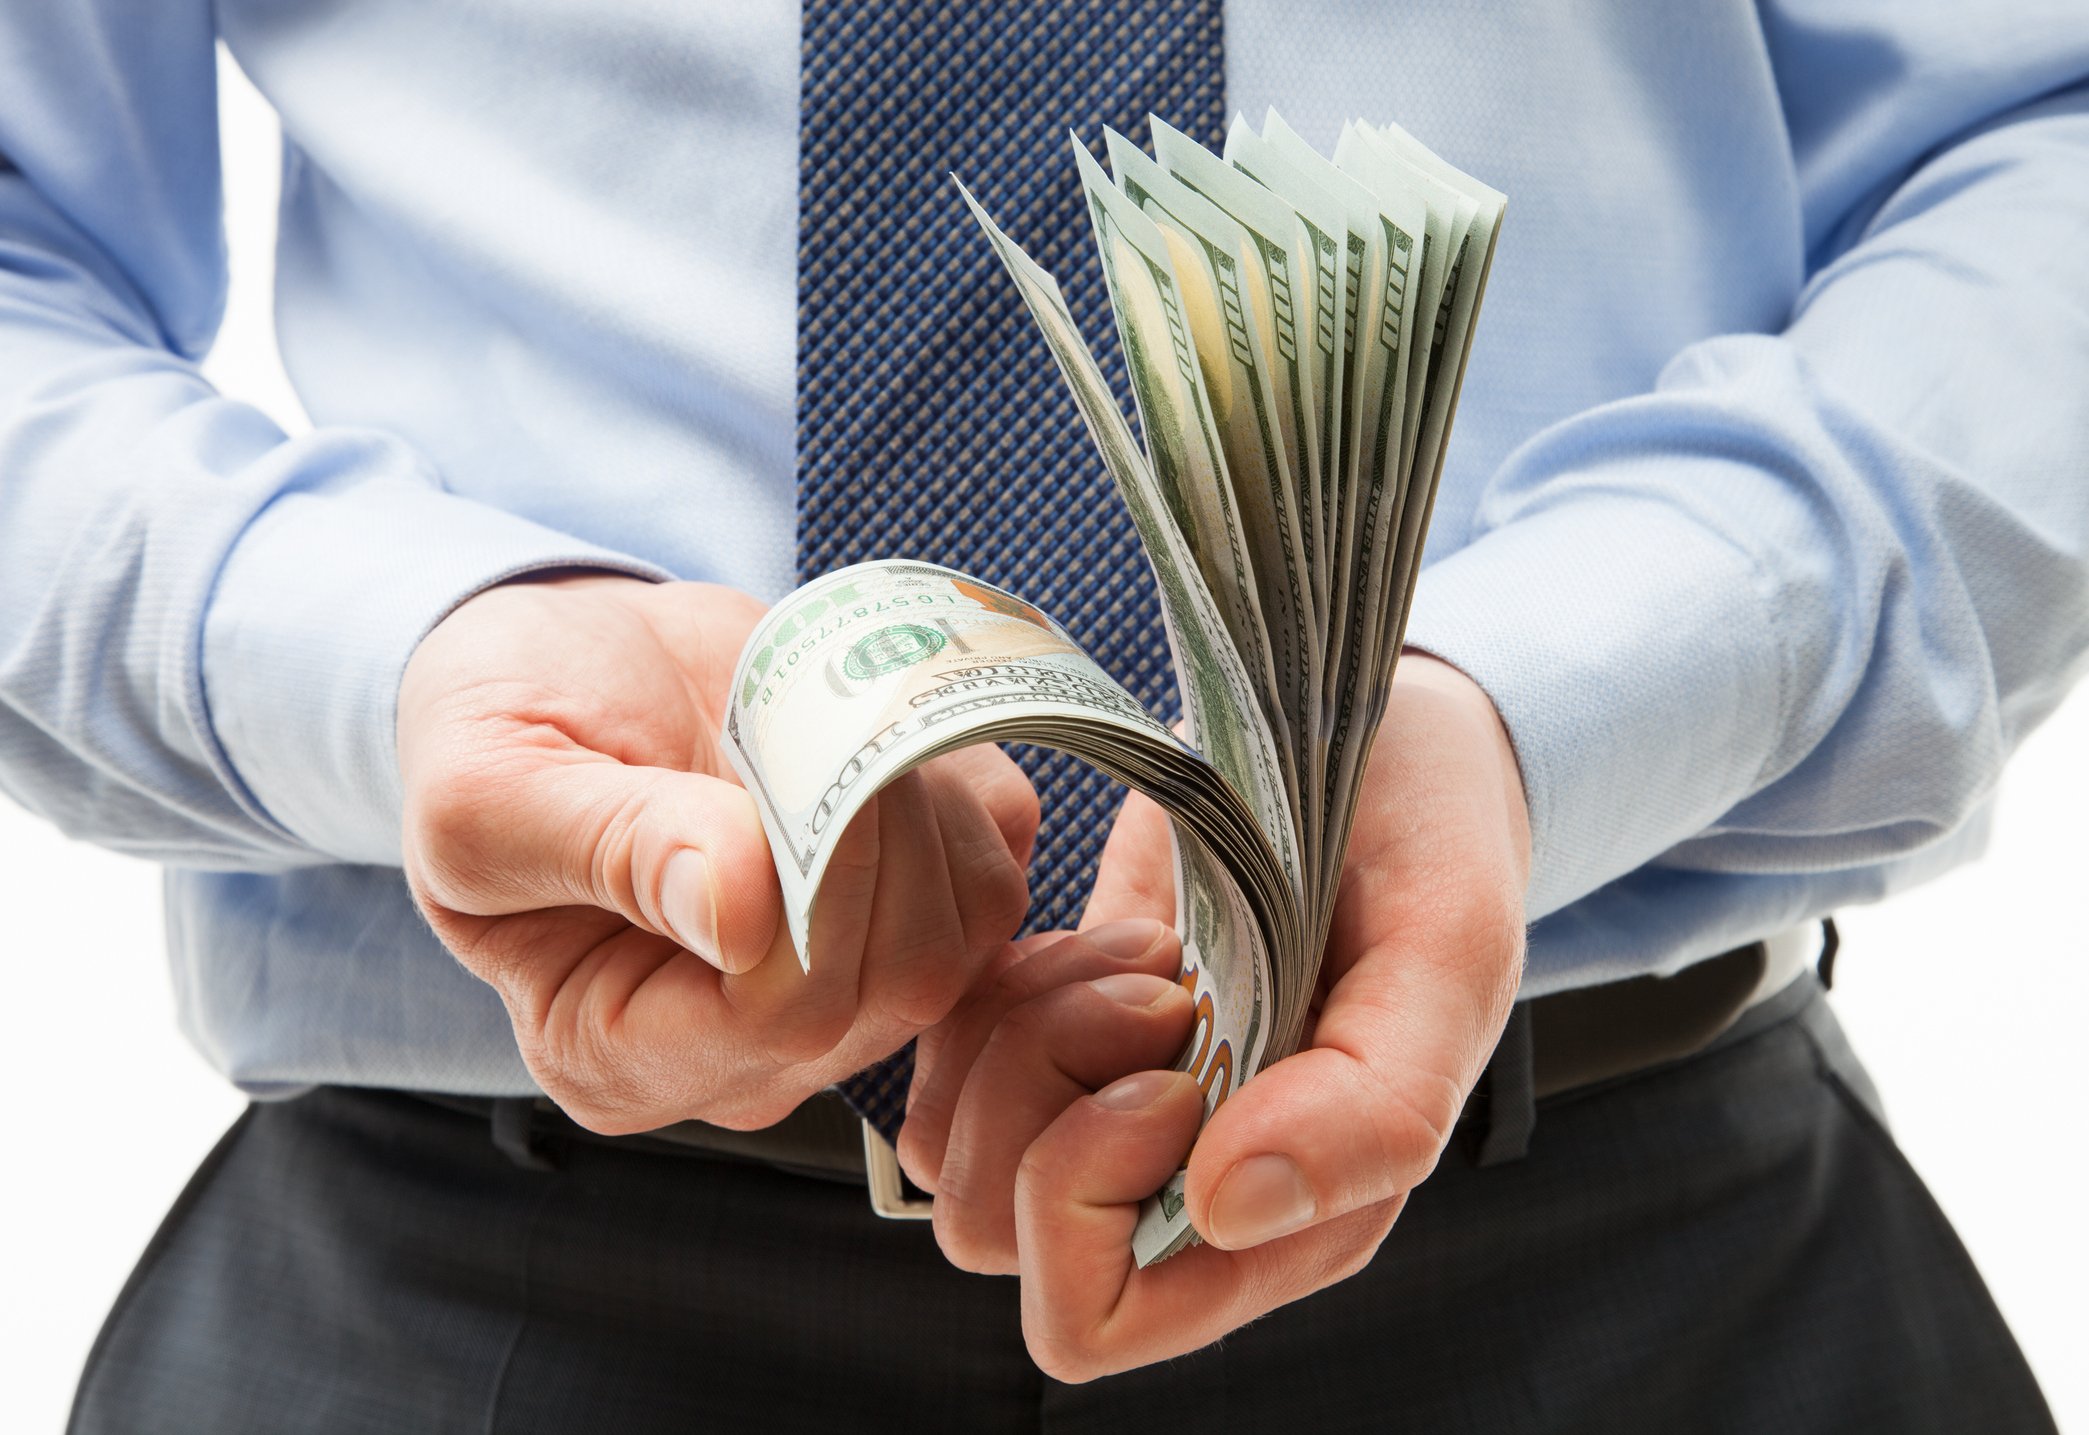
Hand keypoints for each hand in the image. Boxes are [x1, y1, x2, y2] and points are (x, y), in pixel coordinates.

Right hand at [397, 574, 1038, 1132]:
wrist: (572, 662)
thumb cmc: (500, 728)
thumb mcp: (490, 784)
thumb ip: (607, 846)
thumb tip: (739, 912)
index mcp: (612, 1055)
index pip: (779, 1021)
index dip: (813, 895)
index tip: (777, 768)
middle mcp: (745, 1058)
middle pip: (894, 981)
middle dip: (873, 834)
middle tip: (804, 726)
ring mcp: (843, 1000)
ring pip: (965, 931)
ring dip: (918, 804)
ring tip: (822, 729)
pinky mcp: (912, 919)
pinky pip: (997, 865)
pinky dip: (955, 786)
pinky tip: (865, 743)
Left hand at [901, 653, 1528, 1378]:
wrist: (1392, 740)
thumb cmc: (1435, 843)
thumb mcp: (1445, 954)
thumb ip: (1374, 1107)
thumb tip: (1228, 1208)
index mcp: (1287, 1225)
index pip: (1096, 1314)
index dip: (1093, 1188)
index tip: (1177, 1051)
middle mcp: (1183, 1195)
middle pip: (992, 1225)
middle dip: (1047, 1087)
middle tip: (1161, 983)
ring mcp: (1108, 1115)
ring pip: (949, 1142)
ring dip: (1030, 1024)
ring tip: (1151, 951)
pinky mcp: (1061, 1037)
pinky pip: (947, 1056)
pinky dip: (1003, 983)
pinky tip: (1108, 934)